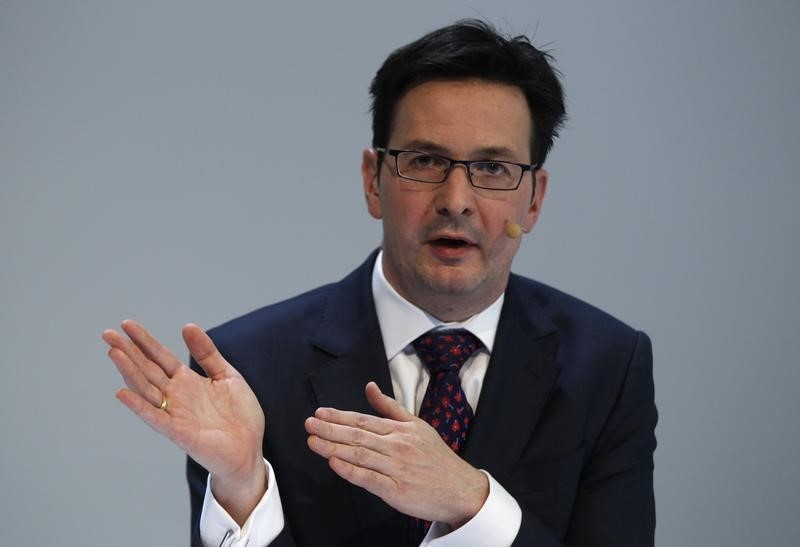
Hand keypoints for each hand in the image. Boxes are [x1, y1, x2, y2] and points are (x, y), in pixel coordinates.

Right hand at [103, 320, 265, 523]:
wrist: (249, 450)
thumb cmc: (239, 416)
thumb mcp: (227, 376)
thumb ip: (207, 353)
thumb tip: (187, 326)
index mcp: (187, 381)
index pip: (160, 356)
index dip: (144, 340)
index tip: (126, 324)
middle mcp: (177, 395)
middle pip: (147, 369)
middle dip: (128, 351)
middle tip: (107, 333)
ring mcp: (175, 413)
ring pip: (146, 389)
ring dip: (129, 371)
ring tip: (114, 352)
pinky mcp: (179, 432)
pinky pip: (155, 417)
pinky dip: (138, 406)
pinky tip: (122, 393)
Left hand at [305, 382, 488, 527]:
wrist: (460, 489)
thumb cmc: (437, 458)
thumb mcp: (417, 425)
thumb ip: (390, 407)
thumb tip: (370, 387)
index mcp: (399, 430)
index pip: (363, 420)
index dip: (339, 416)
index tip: (319, 413)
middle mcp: (396, 446)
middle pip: (357, 435)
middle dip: (330, 429)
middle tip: (309, 424)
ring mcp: (396, 468)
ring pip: (359, 454)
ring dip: (333, 447)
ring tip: (313, 441)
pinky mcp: (396, 490)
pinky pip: (369, 479)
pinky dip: (351, 471)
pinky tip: (335, 464)